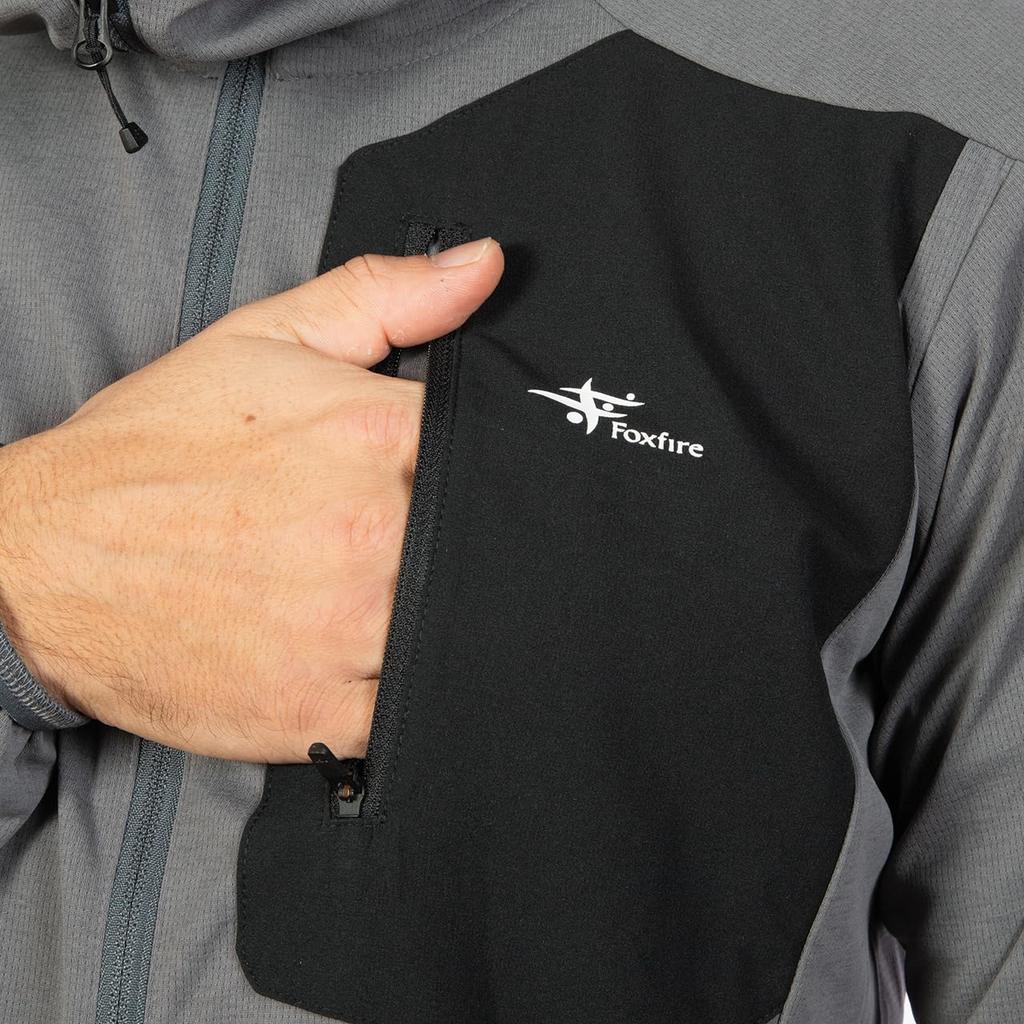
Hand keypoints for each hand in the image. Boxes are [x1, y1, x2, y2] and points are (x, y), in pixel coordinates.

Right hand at [0, 238, 503, 761]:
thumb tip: (484, 264)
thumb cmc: (150, 453)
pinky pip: (417, 707)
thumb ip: (386, 295)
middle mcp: (371, 535)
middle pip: (487, 545)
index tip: (466, 477)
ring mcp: (350, 632)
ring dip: (450, 615)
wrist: (39, 562)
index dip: (495, 466)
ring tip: (398, 594)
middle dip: (468, 541)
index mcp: (372, 435)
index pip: (499, 451)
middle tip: (422, 540)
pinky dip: (414, 687)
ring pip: (461, 627)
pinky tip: (377, 655)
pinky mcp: (322, 713)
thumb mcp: (265, 339)